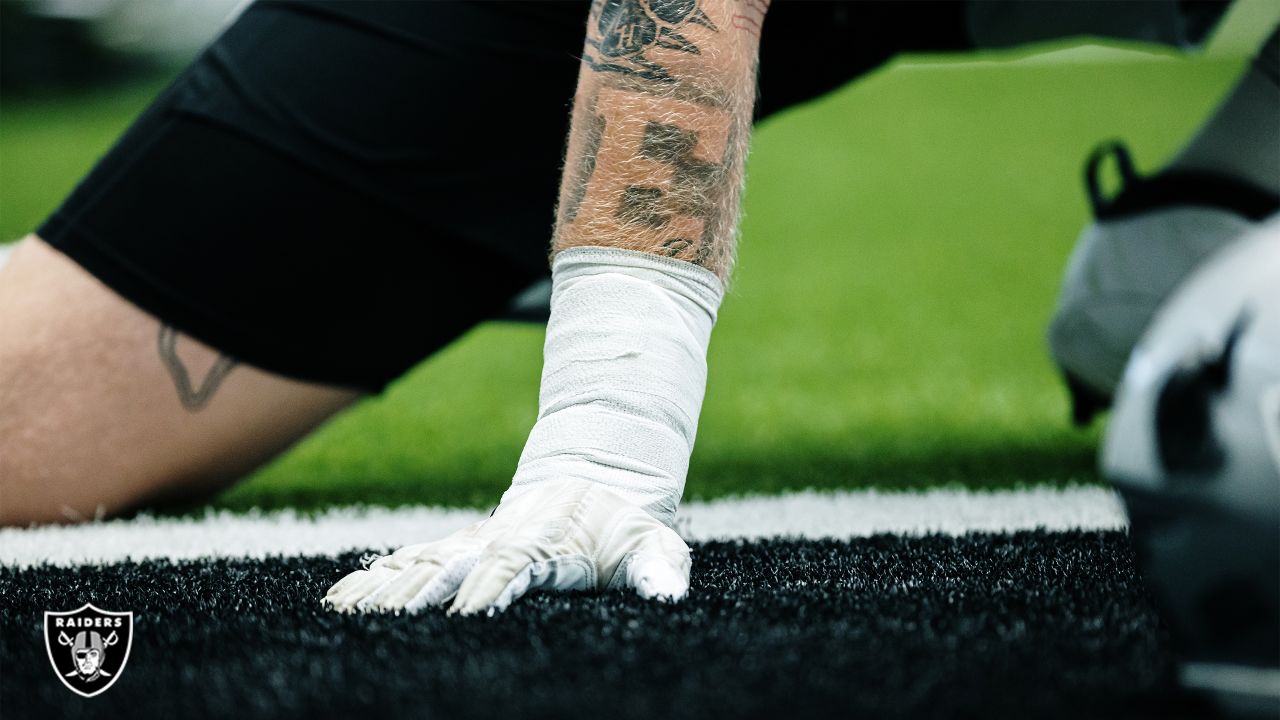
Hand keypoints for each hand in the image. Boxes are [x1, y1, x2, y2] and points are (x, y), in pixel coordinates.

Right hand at [323, 478, 690, 615]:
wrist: (595, 479)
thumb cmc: (625, 527)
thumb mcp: (653, 544)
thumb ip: (659, 569)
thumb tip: (668, 592)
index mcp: (548, 544)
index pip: (515, 565)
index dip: (491, 586)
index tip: (467, 611)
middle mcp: (501, 540)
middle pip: (455, 565)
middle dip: (421, 592)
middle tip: (385, 619)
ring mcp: (474, 543)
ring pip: (423, 562)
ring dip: (387, 586)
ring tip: (347, 609)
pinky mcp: (458, 548)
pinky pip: (410, 560)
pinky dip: (376, 576)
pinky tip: (342, 597)